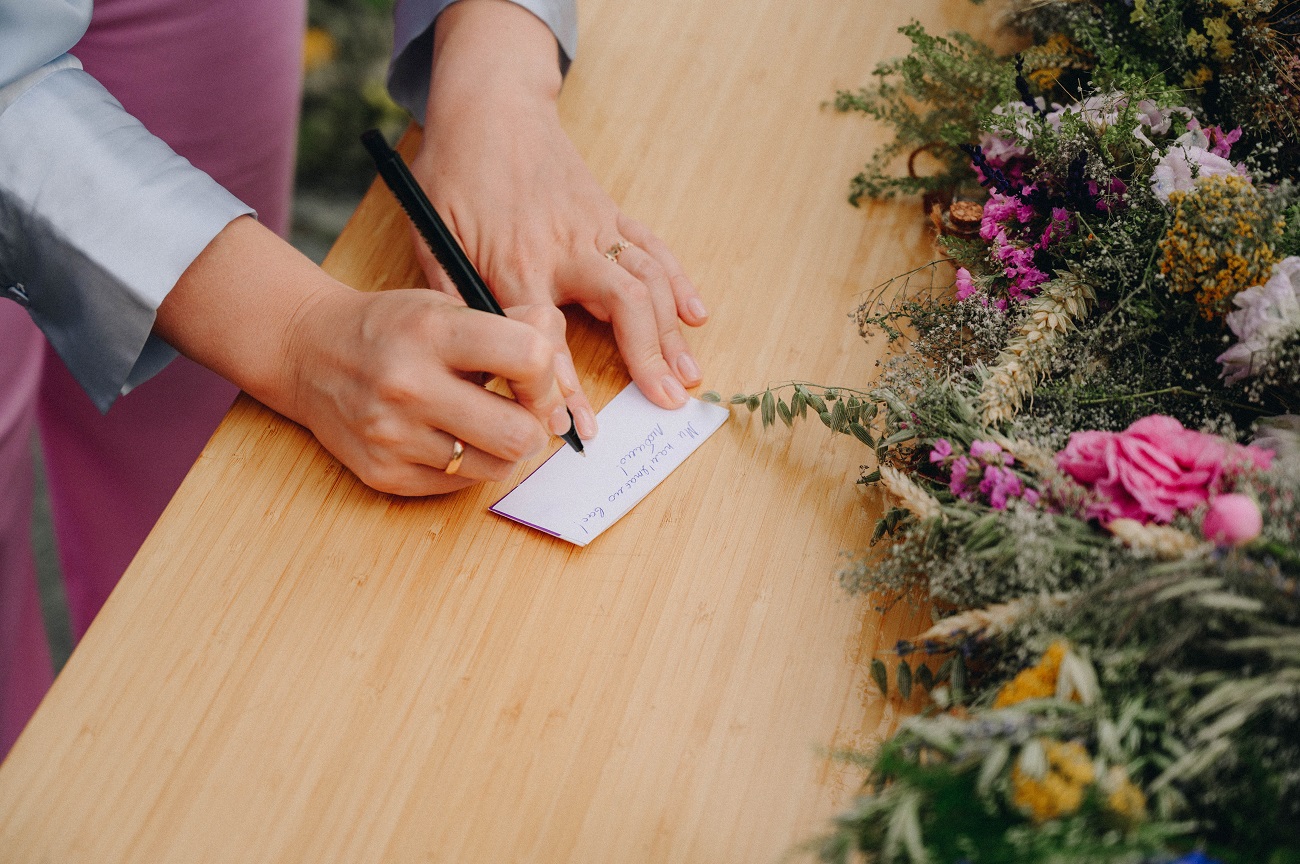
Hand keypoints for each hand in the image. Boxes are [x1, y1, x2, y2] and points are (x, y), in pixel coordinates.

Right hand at [156, 216, 571, 495]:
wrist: (309, 353)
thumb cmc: (393, 328)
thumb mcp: (449, 304)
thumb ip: (513, 325)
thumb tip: (561, 367)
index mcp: (433, 331)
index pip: (528, 357)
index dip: (547, 376)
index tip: (536, 380)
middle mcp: (409, 385)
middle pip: (519, 435)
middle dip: (534, 426)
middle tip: (522, 413)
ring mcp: (393, 436)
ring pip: (496, 468)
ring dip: (503, 450)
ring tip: (484, 423)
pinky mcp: (383, 474)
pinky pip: (459, 486)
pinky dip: (466, 465)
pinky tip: (448, 437)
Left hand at [411, 0, 708, 435]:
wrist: (489, 104)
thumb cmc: (454, 172)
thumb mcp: (430, 234)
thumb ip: (451, 297)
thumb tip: (470, 357)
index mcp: (515, 259)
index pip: (544, 336)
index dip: (560, 387)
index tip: (572, 428)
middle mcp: (565, 244)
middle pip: (624, 304)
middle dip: (649, 356)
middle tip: (668, 400)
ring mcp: (594, 226)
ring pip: (648, 279)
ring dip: (673, 330)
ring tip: (690, 375)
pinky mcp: (609, 211)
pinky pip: (654, 247)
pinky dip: (680, 282)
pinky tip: (696, 315)